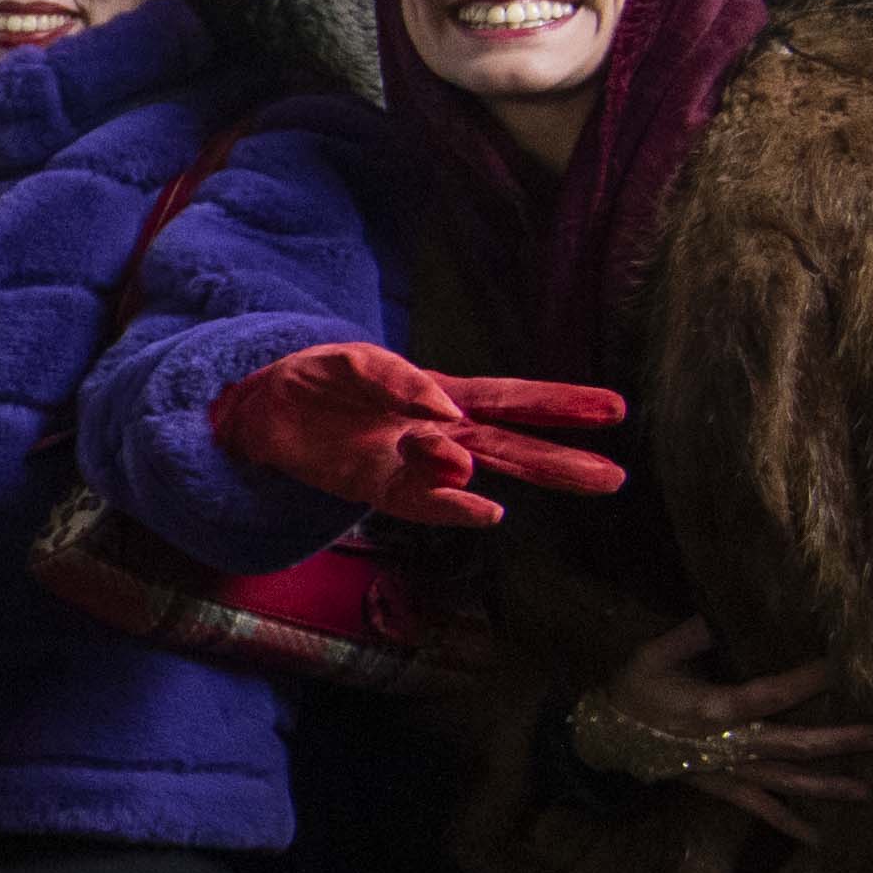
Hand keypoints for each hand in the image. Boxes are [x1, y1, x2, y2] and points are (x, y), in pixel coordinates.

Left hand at [206, 338, 631, 528]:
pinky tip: (484, 511)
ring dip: (497, 477)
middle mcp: (437, 433)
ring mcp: (410, 465)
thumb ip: (396, 378)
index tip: (613, 408)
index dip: (558, 403)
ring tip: (500, 471)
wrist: (259, 410)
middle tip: (612, 476)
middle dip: (558, 459)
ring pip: (470, 476)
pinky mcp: (377, 489)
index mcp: (440, 394)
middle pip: (508, 446)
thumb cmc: (320, 379)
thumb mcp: (354, 361)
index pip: (509, 398)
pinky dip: (451, 507)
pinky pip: (421, 502)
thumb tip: (444, 409)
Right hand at [576, 615, 872, 844]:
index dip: (808, 681)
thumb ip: (689, 636)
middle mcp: (729, 744)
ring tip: (867, 789)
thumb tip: (721, 615)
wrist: (607, 737)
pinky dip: (790, 824)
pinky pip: (761, 809)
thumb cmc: (632, 691)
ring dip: (828, 786)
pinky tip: (821, 837)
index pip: (771, 694)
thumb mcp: (651, 655)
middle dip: (840, 741)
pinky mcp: (723, 788)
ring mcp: (729, 771)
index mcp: (713, 708)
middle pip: (794, 744)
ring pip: (787, 781)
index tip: (843, 666)